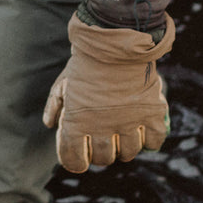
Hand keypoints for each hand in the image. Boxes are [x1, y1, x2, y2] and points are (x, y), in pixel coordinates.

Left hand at [41, 11, 174, 171]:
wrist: (115, 40)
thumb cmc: (86, 62)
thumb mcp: (64, 82)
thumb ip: (55, 105)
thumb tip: (50, 125)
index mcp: (76, 123)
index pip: (74, 160)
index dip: (77, 161)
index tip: (81, 157)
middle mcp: (101, 129)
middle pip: (104, 159)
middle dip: (102, 153)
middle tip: (105, 140)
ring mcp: (128, 122)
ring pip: (128, 153)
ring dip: (125, 147)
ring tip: (124, 132)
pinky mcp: (150, 113)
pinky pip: (153, 141)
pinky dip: (150, 139)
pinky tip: (143, 129)